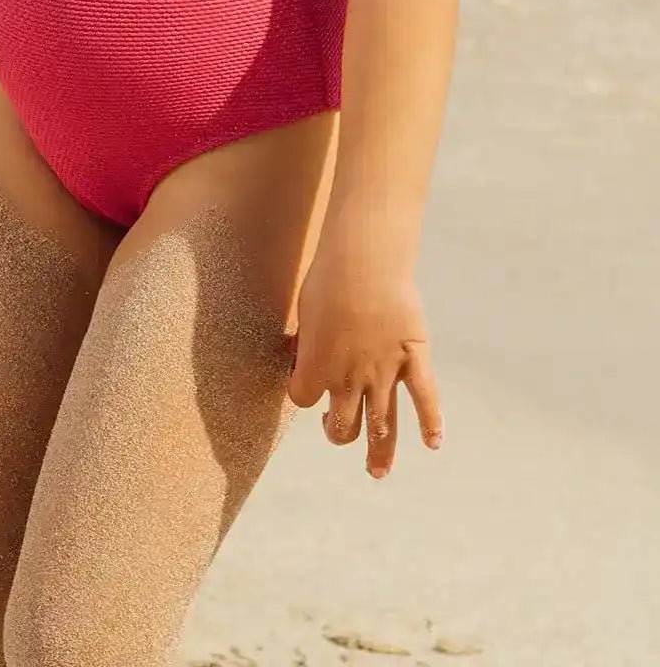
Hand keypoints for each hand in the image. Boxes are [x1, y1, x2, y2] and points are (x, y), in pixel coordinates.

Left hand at [286, 240, 442, 477]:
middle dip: (337, 433)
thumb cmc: (327, 280)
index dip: (301, 393)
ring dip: (379, 453)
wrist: (364, 261)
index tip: (303, 381)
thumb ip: (308, 343)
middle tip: (336, 427)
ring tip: (376, 472)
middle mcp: (350, 380)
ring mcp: (384, 373)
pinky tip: (433, 444)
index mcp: (317, 369)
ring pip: (382, 426)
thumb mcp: (305, 313)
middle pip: (342, 427)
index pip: (302, 399)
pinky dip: (431, 422)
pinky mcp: (413, 358)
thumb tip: (304, 357)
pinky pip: (425, 398)